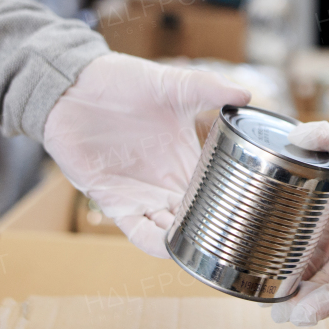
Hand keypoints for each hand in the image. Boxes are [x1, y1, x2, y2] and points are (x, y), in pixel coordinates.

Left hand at [43, 53, 250, 256]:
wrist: (72, 86)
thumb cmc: (120, 81)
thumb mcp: (172, 83)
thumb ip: (208, 88)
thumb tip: (247, 92)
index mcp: (186, 156)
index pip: (217, 187)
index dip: (234, 200)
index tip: (256, 209)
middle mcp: (167, 180)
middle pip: (198, 216)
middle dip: (216, 229)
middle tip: (241, 238)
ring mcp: (142, 194)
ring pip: (173, 230)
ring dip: (190, 240)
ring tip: (211, 248)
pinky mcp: (114, 201)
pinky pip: (139, 232)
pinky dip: (155, 243)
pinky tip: (172, 246)